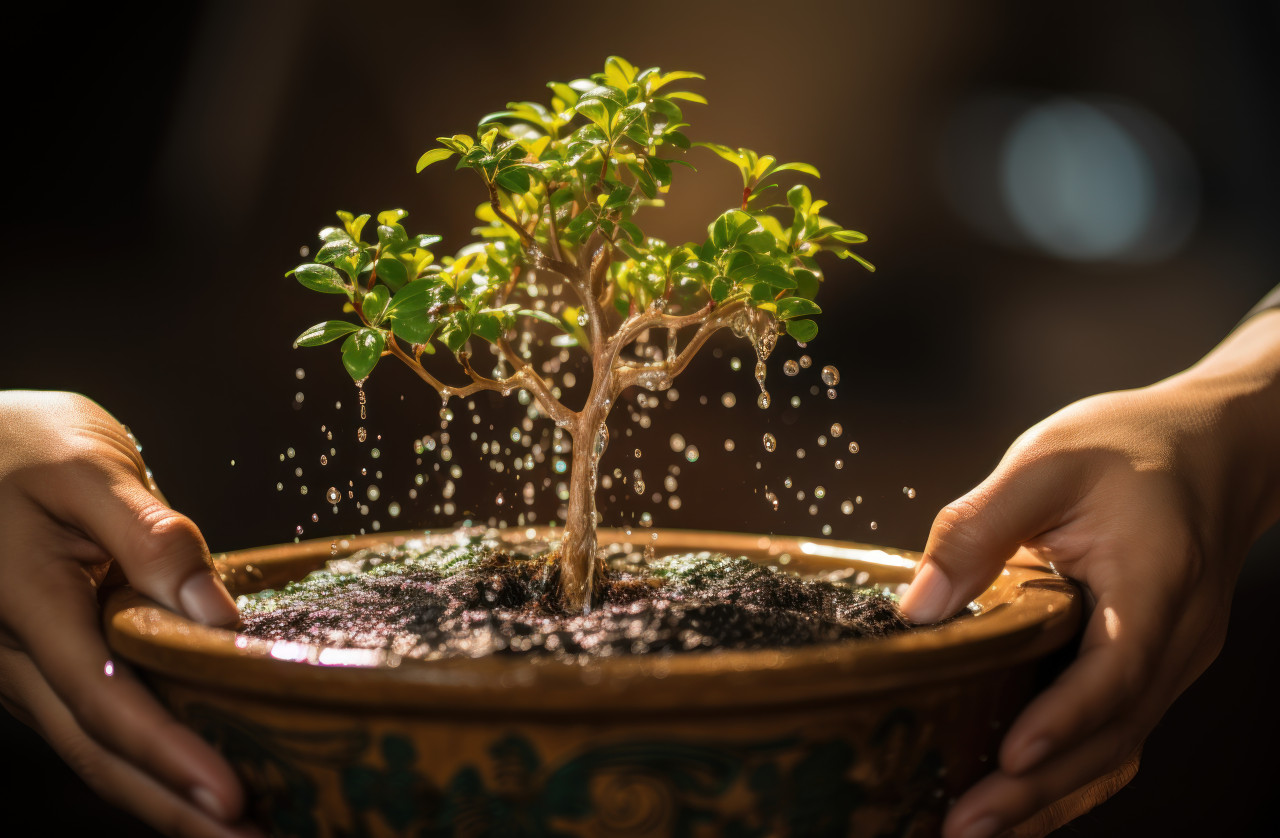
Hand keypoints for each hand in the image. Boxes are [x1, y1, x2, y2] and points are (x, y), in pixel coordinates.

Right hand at [0, 391, 254, 836]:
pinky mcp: (42, 663)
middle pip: (99, 752)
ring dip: (160, 797)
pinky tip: (192, 777)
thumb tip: (218, 617)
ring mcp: (26, 666)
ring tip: (237, 830)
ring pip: (90, 749)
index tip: (231, 799)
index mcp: (32, 605)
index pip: (107, 702)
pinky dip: (143, 761)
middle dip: (173, 808)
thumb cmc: (22, 445)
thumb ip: (151, 537)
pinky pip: (90, 724)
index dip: (168, 757)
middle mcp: (20, 655)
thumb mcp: (89, 468)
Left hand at [900, 311, 1279, 837]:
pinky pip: (1114, 730)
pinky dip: (1068, 768)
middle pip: (1112, 732)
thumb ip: (979, 527)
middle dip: (1039, 789)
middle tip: (963, 826)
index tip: (1011, 758)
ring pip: (1114, 745)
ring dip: (1049, 794)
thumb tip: (919, 607)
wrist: (1214, 448)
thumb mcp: (1047, 462)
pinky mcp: (1151, 666)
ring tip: (974, 827)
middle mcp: (1177, 639)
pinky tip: (1015, 794)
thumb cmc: (1132, 444)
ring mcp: (1171, 660)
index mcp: (1156, 583)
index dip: (1064, 719)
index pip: (1116, 669)